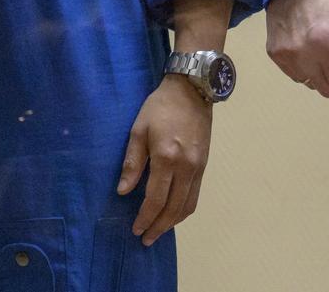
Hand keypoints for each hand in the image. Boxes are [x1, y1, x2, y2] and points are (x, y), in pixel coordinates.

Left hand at [117, 76, 212, 245]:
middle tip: (146, 238)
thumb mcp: (138, 130)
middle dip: (159, 226)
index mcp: (167, 158)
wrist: (192, 89)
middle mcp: (186, 166)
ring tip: (159, 230)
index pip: (156, 199)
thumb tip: (123, 191)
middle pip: (174, 208)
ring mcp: (199, 167)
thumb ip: (132, 162)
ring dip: (173, 222)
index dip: (145, 218)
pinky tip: (173, 213)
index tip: (136, 229)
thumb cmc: (160, 107)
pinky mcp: (205, 164)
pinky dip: (184, 209)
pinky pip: (196, 195)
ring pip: (188, 205)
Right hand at [265, 0, 328, 95]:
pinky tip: (307, 47)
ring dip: (321, 73)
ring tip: (322, 48)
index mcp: (324, 42)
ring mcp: (285, 56)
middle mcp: (302, 54)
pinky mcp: (274, 54)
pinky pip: (295, 75)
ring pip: (310, 84)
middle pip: (327, 89)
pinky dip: (305, 68)